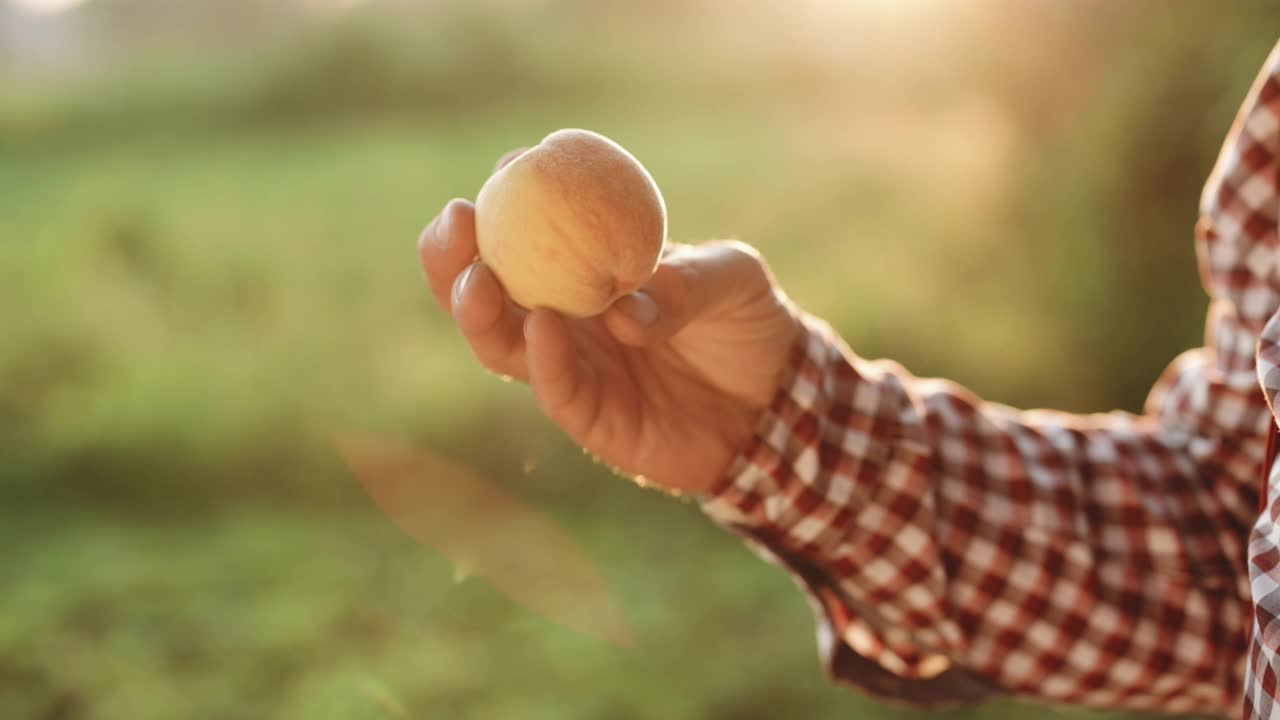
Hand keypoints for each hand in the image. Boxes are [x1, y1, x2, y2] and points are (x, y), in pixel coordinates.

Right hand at [418, 153, 800, 494]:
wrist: (778, 403)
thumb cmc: (748, 324)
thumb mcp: (733, 280)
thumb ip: (687, 283)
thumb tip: (625, 306)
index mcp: (587, 265)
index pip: (529, 226)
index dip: (506, 195)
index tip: (510, 167)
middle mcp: (563, 314)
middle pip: (485, 286)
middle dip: (453, 256)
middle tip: (456, 223)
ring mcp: (571, 366)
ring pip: (499, 342)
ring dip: (478, 312)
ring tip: (477, 281)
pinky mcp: (590, 418)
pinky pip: (554, 391)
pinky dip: (543, 362)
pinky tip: (541, 330)